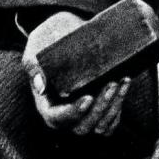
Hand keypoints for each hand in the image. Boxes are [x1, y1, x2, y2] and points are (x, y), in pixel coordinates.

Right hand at [21, 11, 129, 135]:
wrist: (65, 33)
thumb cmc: (47, 41)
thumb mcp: (35, 50)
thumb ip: (34, 66)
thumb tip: (40, 86)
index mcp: (47, 105)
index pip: (57, 119)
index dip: (73, 112)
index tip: (88, 97)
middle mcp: (65, 116)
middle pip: (82, 126)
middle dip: (99, 107)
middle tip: (110, 83)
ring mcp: (84, 115)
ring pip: (100, 125)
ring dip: (113, 106)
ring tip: (121, 80)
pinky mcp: (100, 110)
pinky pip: (111, 119)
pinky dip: (119, 105)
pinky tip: (125, 83)